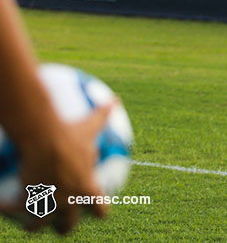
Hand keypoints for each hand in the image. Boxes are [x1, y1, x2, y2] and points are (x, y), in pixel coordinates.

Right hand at [0, 102, 114, 233]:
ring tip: (31, 225)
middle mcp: (69, 200)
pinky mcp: (28, 197)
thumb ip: (103, 117)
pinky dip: (9, 208)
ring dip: (35, 224)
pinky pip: (16, 208)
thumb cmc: (70, 133)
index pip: (100, 209)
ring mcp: (48, 201)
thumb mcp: (90, 127)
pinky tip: (2, 206)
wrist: (43, 138)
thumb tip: (114, 101)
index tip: (99, 209)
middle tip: (63, 224)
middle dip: (65, 226)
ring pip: (41, 223)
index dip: (100, 210)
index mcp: (87, 188)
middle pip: (69, 224)